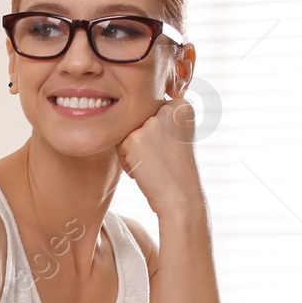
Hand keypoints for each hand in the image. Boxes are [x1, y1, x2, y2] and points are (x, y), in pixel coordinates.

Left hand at [116, 99, 205, 222]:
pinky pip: (119, 146)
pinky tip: (146, 170)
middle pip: (138, 119)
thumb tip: (131, 104)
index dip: (157, 135)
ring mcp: (151, 123)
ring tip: (154, 165)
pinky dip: (127, 162)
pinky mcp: (135, 138)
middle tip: (162, 159)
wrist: (181, 197)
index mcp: (182, 106)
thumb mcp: (177, 135)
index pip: (152, 112)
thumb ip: (162, 118)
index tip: (170, 150)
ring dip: (134, 151)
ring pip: (127, 131)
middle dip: (144, 141)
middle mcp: (168, 109)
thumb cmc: (176, 170)